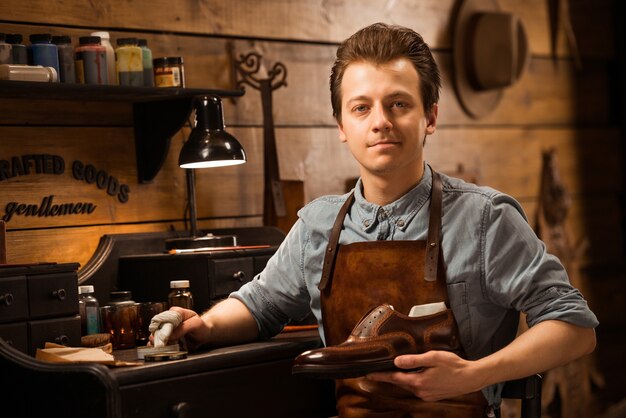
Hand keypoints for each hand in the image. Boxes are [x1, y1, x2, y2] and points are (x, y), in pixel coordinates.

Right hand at [148, 306, 210, 350]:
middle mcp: (169, 318)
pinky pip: (160, 340)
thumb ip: (183, 328)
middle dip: (157, 335)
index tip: (164, 336)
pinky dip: (159, 345)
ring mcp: (167, 328)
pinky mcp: (167, 336)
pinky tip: (160, 348)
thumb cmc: (201, 327)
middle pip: (157, 326)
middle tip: (160, 343)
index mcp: (175, 312)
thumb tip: (170, 335)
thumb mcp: (195, 324)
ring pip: (156, 334)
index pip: (163, 318)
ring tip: (161, 346)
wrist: (205, 333)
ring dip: (157, 341)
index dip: (162, 327)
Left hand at [366, 350, 481, 400]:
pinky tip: (411, 374)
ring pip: (409, 385)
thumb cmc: (453, 365)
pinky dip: (411, 381)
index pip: (394, 378)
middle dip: (389, 376)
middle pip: (400, 382)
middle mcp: (420, 391)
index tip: (368, 374)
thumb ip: (413, 360)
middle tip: (377, 370)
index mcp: (419, 382)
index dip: (380, 376)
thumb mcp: (432, 358)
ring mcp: (426, 395)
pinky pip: (417, 388)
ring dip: (401, 378)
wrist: (471, 378)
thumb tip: (396, 361)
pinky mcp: (432, 396)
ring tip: (392, 370)